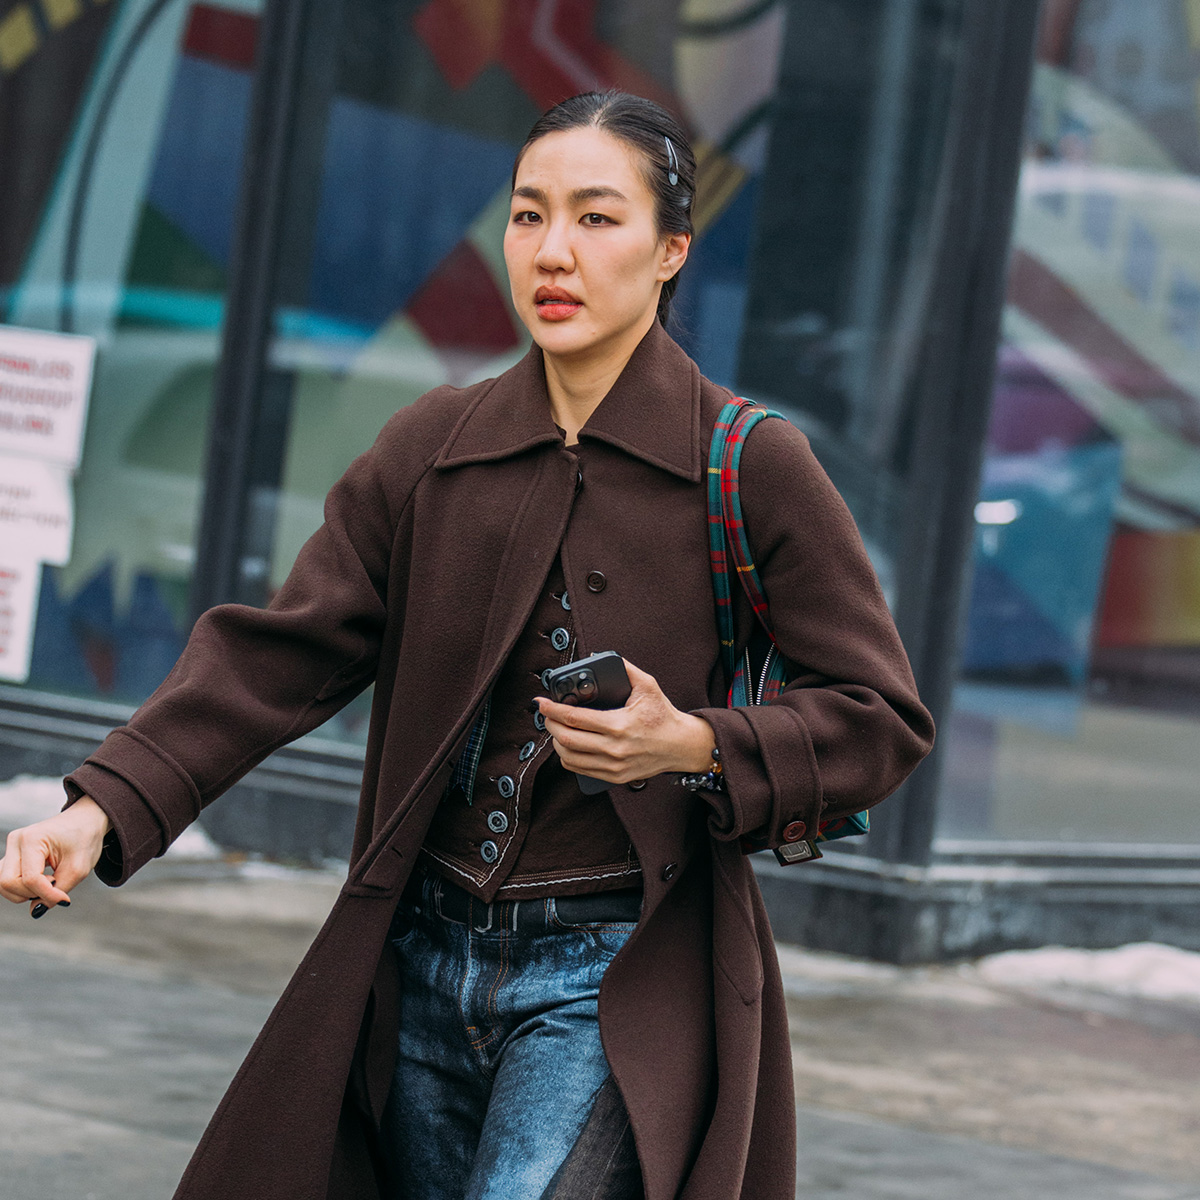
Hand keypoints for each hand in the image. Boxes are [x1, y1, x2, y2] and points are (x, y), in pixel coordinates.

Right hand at [0, 795, 110, 916]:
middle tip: (55, 886)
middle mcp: (16, 840)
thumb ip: (57, 892)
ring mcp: (11, 847)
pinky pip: (7, 878)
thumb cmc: (85, 840)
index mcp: (32, 838)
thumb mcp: (78, 869)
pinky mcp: (12, 854)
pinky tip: (41, 881)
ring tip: (49, 882)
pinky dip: (21, 887)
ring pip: (2, 883)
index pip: (30, 878)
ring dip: (23, 892)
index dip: (47, 894)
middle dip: (30, 893)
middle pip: (8, 882)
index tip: (65, 899)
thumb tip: (35, 912)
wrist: (86, 821)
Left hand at [536, 659, 715, 785]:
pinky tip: (567, 745)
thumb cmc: (663, 716)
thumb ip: (625, 669)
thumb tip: (602, 657)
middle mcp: (614, 748)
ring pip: (569, 757)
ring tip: (555, 728)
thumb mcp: (648, 686)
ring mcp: (613, 765)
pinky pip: (579, 769)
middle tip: (546, 713)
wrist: (681, 746)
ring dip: (556, 741)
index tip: (542, 702)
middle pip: (566, 738)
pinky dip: (567, 757)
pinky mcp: (614, 776)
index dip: (553, 709)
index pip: (575, 718)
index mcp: (619, 725)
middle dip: (549, 724)